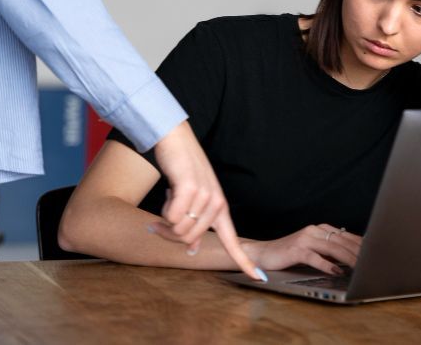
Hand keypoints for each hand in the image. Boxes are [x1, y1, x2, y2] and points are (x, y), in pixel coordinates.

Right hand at [152, 121, 263, 279]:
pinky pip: (171, 216)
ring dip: (165, 217)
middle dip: (169, 233)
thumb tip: (191, 250)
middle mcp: (216, 205)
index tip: (258, 278)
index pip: (233, 240)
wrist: (177, 142)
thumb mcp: (193, 200)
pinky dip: (164, 207)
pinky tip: (169, 190)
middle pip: (187, 239)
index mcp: (220, 210)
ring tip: (170, 197)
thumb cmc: (182, 173)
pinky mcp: (191, 189)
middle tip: (162, 217)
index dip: (244, 261)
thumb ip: (194, 224)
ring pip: (178, 229)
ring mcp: (206, 196)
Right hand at [246, 224, 362, 275]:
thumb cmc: (289, 254)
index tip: (375, 251)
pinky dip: (327, 264)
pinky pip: (314, 257)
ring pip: (332, 247)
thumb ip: (328, 250)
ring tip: (359, 266)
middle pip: (341, 240)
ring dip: (347, 258)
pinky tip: (336, 270)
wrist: (263, 253)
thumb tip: (351, 257)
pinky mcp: (296, 250)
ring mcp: (304, 239)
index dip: (361, 244)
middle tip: (372, 261)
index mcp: (319, 229)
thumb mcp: (312, 250)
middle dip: (358, 251)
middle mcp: (314, 231)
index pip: (345, 235)